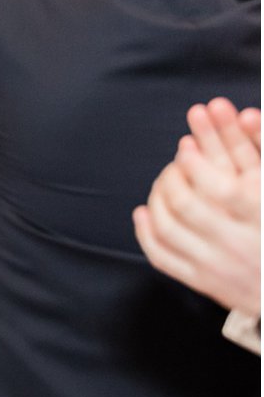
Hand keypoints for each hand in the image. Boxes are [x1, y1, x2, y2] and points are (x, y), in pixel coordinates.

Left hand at [134, 99, 260, 313]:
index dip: (195, 162)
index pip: (220, 187)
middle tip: (173, 162)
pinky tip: (145, 212)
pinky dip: (146, 232)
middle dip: (172, 177)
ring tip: (162, 182)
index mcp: (261, 216)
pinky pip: (162, 256)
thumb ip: (260, 150)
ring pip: (169, 228)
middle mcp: (238, 244)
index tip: (186, 147)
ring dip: (157, 199)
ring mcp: (217, 265)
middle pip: (187, 205)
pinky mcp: (203, 281)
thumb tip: (248, 115)